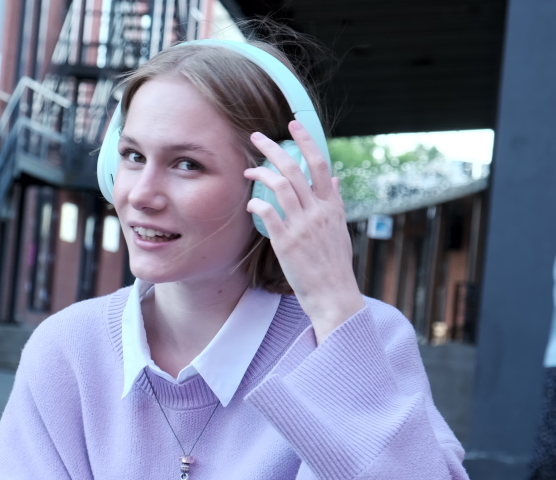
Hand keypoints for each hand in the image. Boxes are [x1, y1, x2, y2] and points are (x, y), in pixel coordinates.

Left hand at [243, 120, 364, 344]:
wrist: (334, 294)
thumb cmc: (335, 264)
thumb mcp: (339, 229)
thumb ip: (333, 202)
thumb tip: (333, 180)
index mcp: (332, 206)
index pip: (320, 164)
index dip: (306, 141)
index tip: (293, 125)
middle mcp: (318, 211)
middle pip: (294, 169)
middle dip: (273, 148)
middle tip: (256, 137)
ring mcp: (302, 225)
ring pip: (279, 186)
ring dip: (260, 172)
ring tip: (247, 169)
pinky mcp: (287, 242)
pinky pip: (267, 213)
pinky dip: (257, 202)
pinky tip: (250, 201)